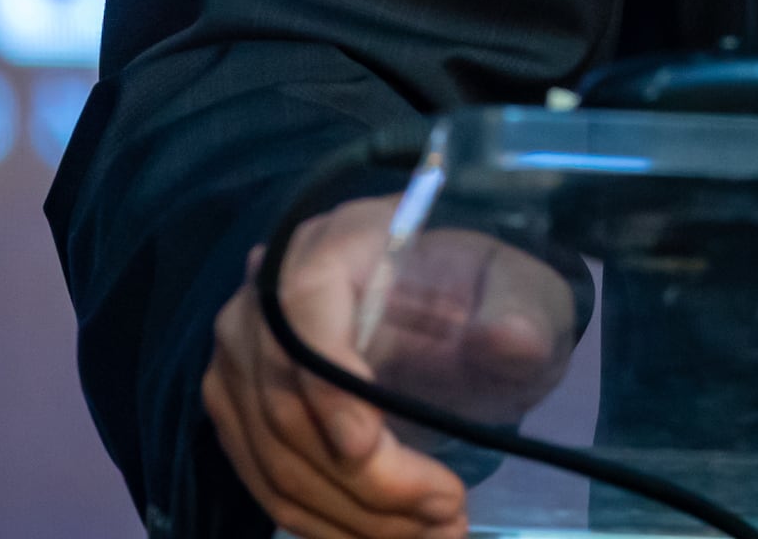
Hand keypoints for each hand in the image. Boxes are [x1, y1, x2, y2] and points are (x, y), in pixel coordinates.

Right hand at [201, 195, 580, 538]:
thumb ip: (518, 309)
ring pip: (278, 463)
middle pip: (288, 409)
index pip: (303, 318)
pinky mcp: (240, 416)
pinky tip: (388, 536)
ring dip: (354, 516)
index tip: (368, 447)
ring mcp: (240, 365)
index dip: (328, 389)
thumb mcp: (515, 284)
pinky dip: (327, 523)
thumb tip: (512, 339)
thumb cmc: (474, 284)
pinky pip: (269, 486)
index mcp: (328, 248)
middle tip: (447, 511)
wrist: (441, 299)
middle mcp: (261, 306)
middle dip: (368, 479)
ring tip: (436, 532)